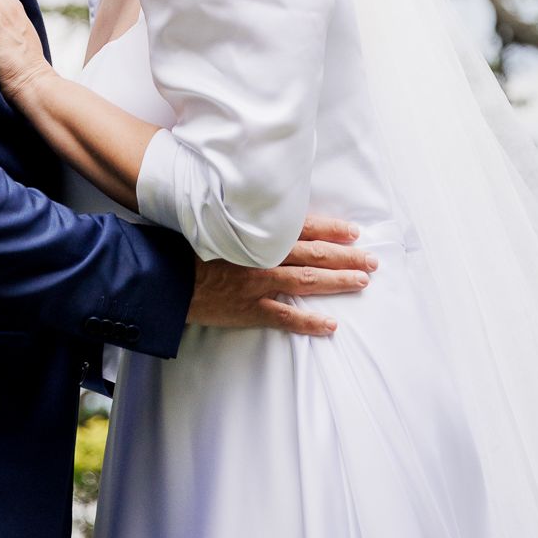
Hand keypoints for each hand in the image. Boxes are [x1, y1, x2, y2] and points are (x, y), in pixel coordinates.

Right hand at [186, 216, 377, 336]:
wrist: (166, 275)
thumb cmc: (188, 245)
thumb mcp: (216, 221)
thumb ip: (244, 219)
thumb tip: (267, 213)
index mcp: (257, 232)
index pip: (303, 227)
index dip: (330, 229)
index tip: (354, 232)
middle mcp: (263, 255)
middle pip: (314, 254)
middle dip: (346, 257)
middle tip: (372, 260)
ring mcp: (259, 283)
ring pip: (307, 282)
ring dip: (338, 282)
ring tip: (362, 281)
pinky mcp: (250, 309)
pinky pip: (286, 318)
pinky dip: (310, 322)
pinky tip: (331, 325)